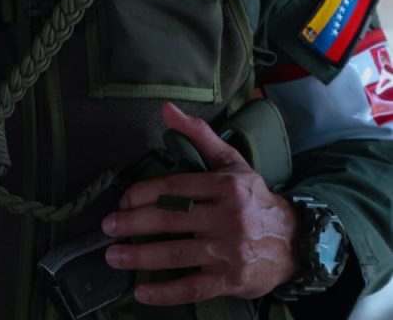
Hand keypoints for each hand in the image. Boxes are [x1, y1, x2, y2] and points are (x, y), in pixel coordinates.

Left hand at [101, 102, 298, 305]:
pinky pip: (194, 288)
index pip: (174, 187)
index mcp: (225, 186)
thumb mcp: (229, 161)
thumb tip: (165, 109)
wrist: (293, 240)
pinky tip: (142, 291)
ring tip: (113, 256)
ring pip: (176, 254)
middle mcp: (228, 217)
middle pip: (170, 220)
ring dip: (140, 257)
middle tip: (108, 227)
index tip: (122, 201)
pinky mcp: (234, 280)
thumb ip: (198, 134)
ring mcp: (230, 251)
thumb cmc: (252, 197)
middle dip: (133, 224)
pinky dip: (166, 293)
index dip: (143, 194)